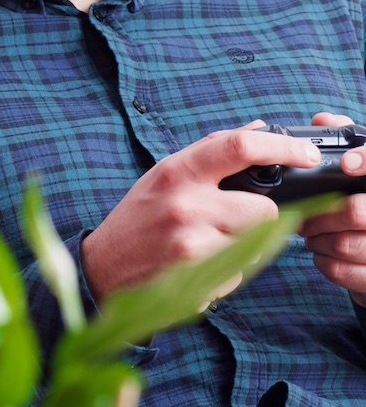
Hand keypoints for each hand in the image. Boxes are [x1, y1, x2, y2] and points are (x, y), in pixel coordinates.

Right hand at [81, 122, 319, 301]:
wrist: (102, 267)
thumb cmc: (137, 218)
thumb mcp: (164, 174)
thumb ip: (210, 152)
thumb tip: (258, 128)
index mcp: (177, 172)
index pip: (240, 147)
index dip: (283, 147)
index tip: (305, 154)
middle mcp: (185, 205)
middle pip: (265, 208)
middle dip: (262, 216)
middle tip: (237, 218)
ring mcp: (192, 244)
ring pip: (257, 244)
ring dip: (244, 245)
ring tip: (209, 243)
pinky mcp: (197, 279)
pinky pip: (238, 273)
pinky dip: (227, 271)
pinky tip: (198, 265)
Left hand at [299, 112, 365, 306]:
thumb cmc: (364, 205)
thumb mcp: (360, 172)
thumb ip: (345, 143)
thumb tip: (322, 120)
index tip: (346, 164)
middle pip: (355, 211)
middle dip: (319, 213)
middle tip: (303, 215)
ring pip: (345, 244)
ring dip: (317, 239)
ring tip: (310, 233)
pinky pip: (343, 271)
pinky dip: (324, 262)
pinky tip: (322, 254)